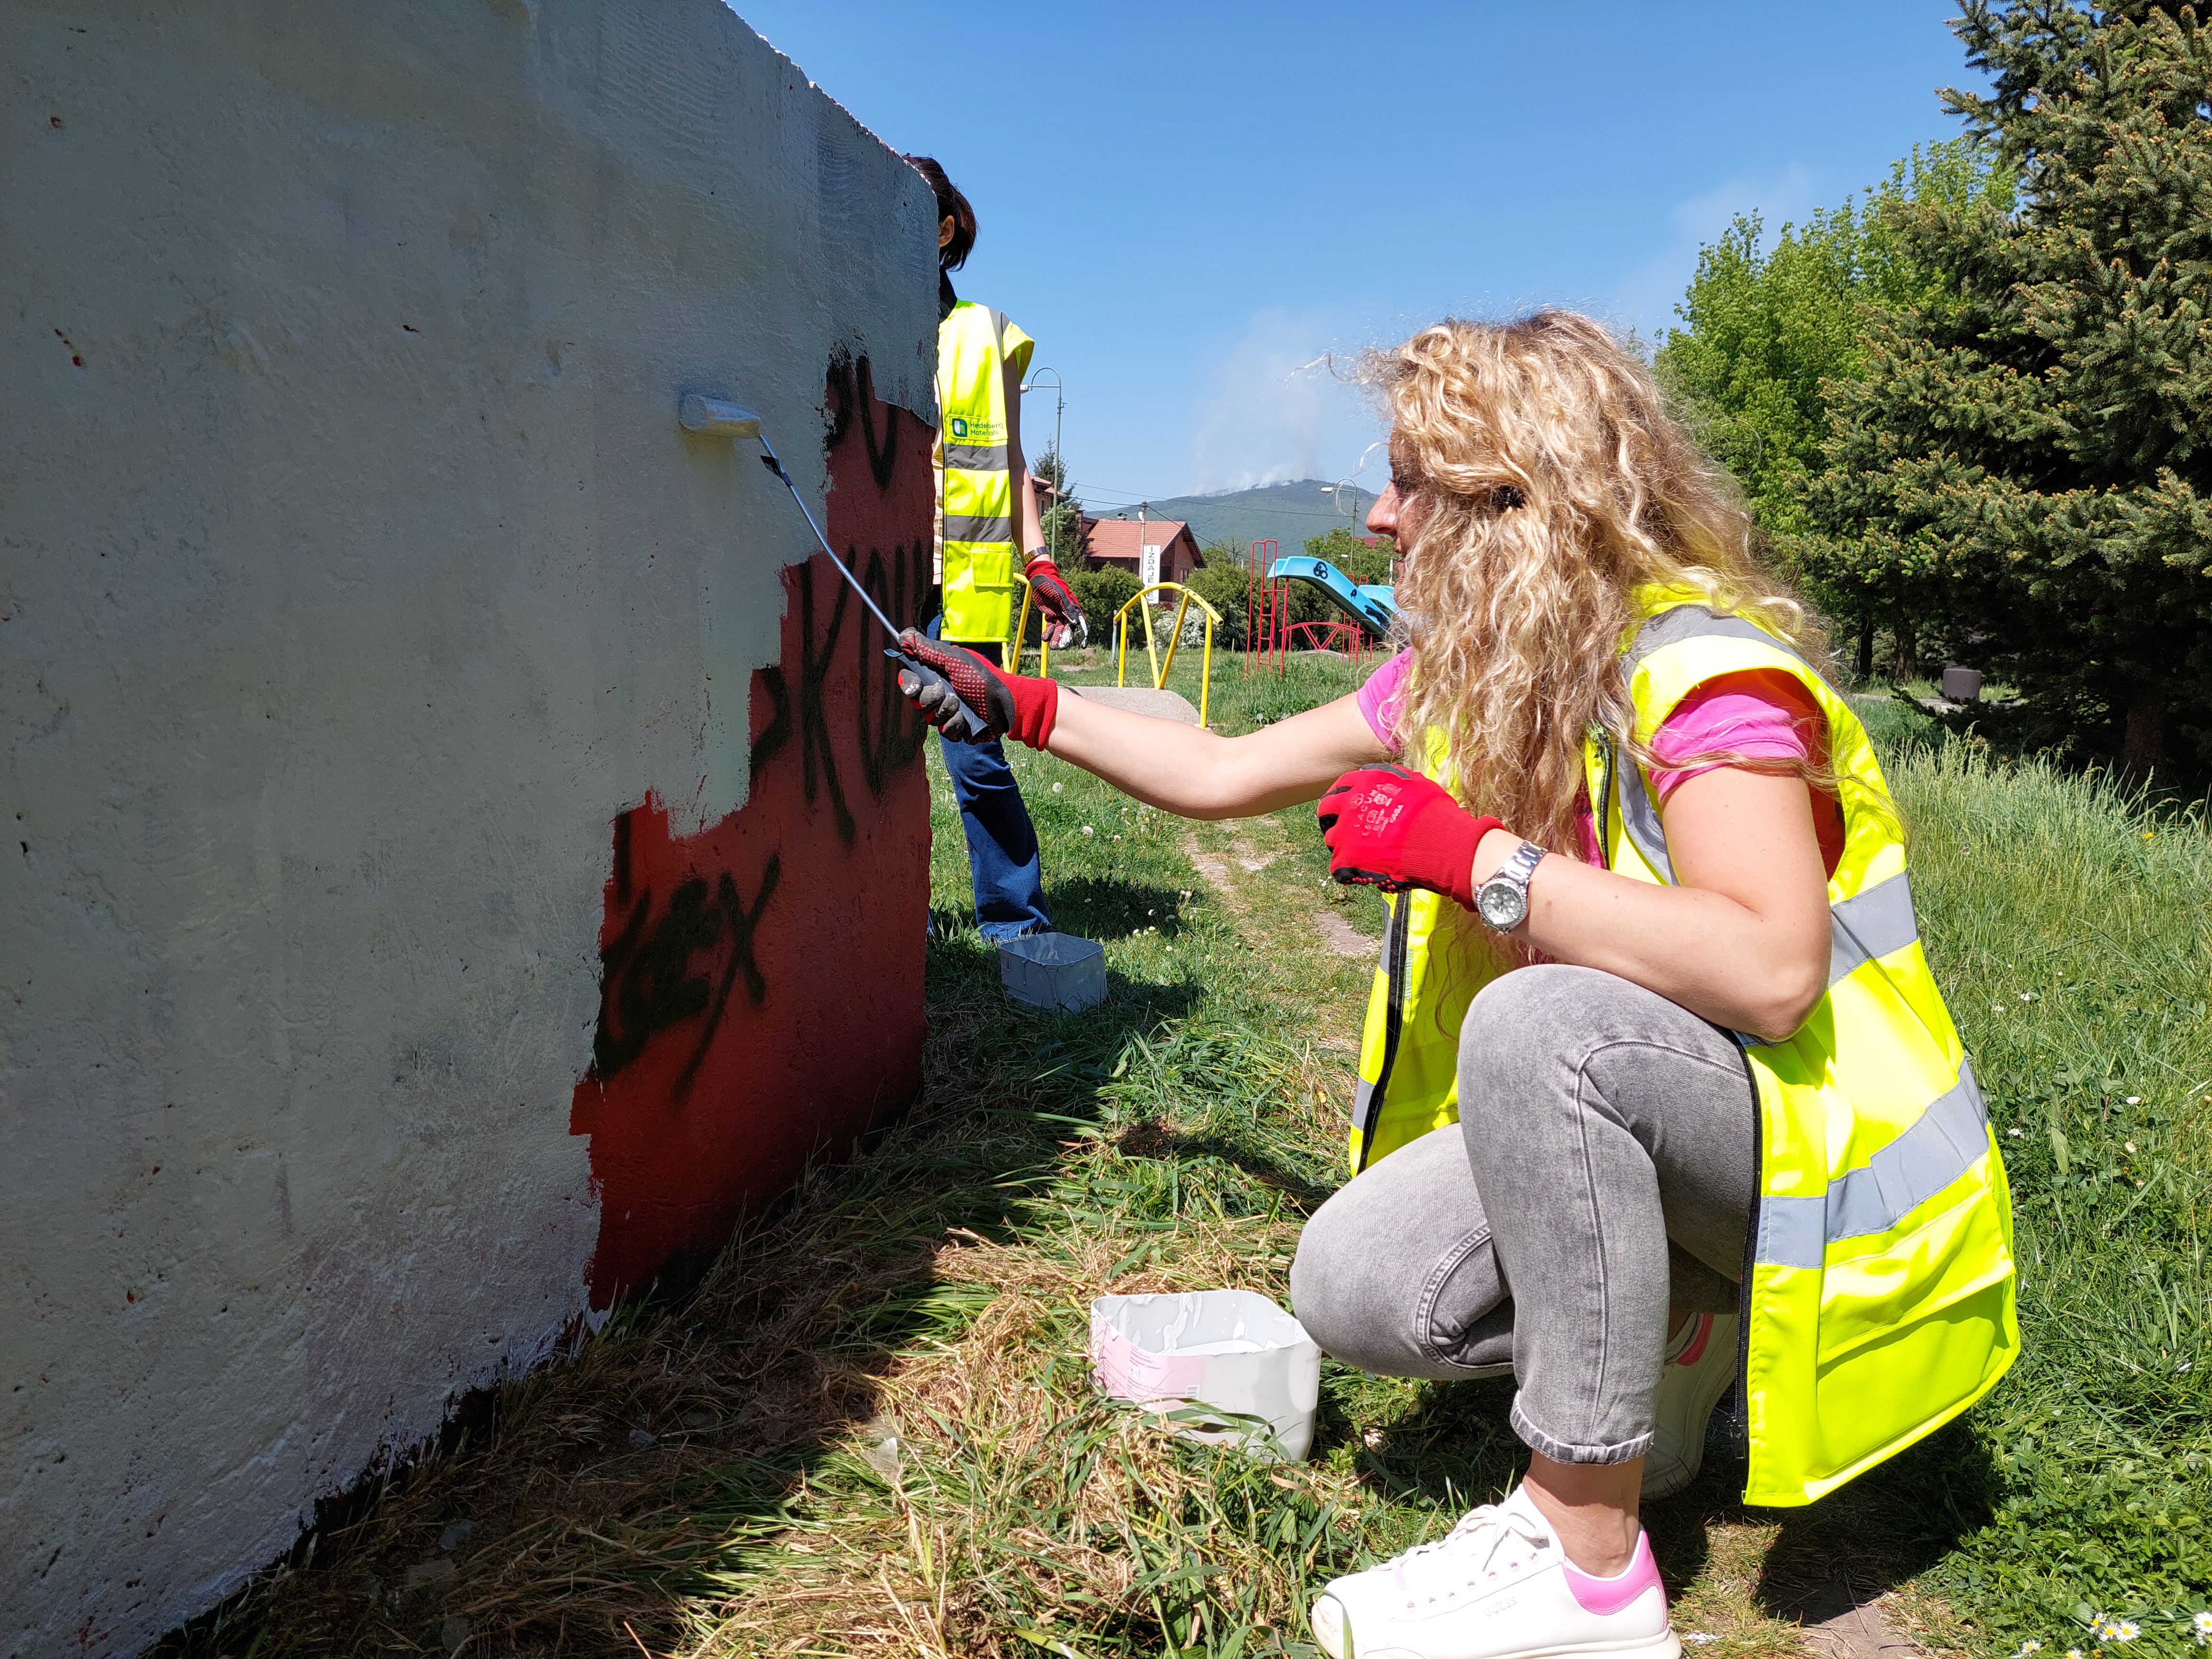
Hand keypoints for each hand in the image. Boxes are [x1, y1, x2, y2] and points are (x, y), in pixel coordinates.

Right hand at [893, 629, 1058, 747]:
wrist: (1006, 702)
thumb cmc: (982, 677)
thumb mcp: (956, 660)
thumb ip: (929, 649)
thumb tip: (902, 635)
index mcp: (935, 676)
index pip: (909, 680)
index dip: (908, 683)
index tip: (916, 685)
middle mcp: (938, 694)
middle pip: (916, 701)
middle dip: (929, 698)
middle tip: (944, 692)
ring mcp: (946, 713)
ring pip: (929, 718)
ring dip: (945, 710)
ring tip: (960, 704)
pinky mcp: (956, 729)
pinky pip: (945, 731)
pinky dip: (955, 724)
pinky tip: (965, 719)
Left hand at [1026, 555, 1084, 648]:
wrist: (1040, 580)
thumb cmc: (1053, 585)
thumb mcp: (1061, 596)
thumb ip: (1068, 609)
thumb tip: (1077, 624)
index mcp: (1074, 609)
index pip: (1081, 624)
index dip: (1083, 636)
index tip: (1082, 645)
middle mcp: (1068, 614)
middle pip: (1069, 630)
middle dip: (1065, 639)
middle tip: (1059, 647)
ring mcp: (1059, 615)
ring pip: (1059, 630)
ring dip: (1056, 638)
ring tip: (1052, 646)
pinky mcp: (1050, 615)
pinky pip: (1050, 626)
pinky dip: (1048, 632)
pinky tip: (1045, 638)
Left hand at [1315, 764, 1501, 908]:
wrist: (1441, 843)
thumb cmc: (1435, 814)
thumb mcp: (1416, 784)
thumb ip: (1396, 783)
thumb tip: (1393, 784)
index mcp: (1365, 782)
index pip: (1342, 786)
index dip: (1344, 798)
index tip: (1347, 807)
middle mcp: (1349, 804)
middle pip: (1326, 811)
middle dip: (1334, 821)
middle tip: (1347, 832)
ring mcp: (1345, 833)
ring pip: (1332, 841)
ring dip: (1344, 848)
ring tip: (1364, 856)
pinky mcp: (1347, 859)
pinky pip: (1338, 868)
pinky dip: (1349, 872)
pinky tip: (1365, 873)